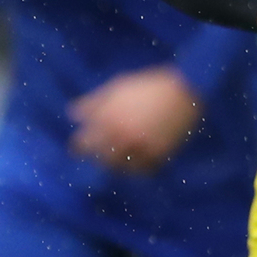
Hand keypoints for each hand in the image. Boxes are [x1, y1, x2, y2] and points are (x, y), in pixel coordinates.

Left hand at [67, 66, 201, 172]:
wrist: (184, 89)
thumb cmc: (146, 86)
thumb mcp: (116, 88)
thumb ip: (93, 102)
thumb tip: (72, 114)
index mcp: (109, 118)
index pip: (84, 142)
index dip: (78, 147)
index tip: (76, 149)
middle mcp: (122, 134)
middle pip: (100, 157)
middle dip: (96, 157)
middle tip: (97, 157)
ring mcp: (141, 145)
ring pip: (119, 167)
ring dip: (115, 165)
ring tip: (115, 161)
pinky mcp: (159, 153)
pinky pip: (142, 169)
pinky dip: (136, 169)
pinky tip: (134, 164)